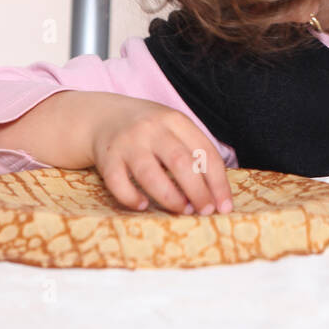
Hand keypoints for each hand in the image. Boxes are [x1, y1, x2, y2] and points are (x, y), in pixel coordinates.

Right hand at [89, 97, 233, 215]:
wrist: (104, 117)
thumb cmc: (150, 130)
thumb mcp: (173, 128)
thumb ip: (193, 151)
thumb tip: (217, 193)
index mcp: (175, 120)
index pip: (204, 151)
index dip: (218, 181)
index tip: (224, 206)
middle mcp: (152, 129)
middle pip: (180, 162)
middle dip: (198, 191)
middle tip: (206, 211)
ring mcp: (128, 143)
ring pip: (150, 174)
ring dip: (170, 197)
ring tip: (183, 210)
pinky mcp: (107, 158)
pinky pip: (119, 183)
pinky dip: (132, 198)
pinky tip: (144, 206)